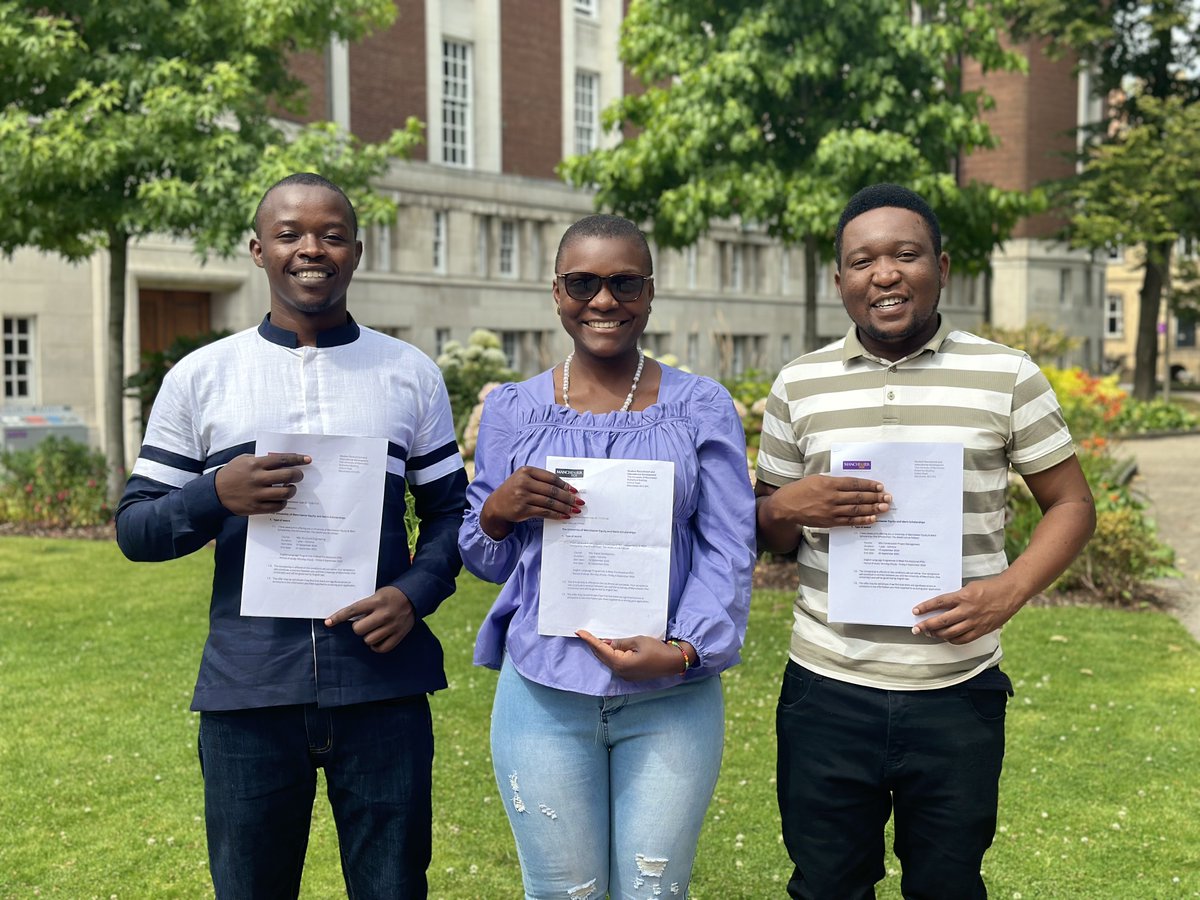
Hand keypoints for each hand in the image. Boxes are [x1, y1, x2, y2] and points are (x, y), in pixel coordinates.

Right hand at [215, 452, 310, 515]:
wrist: (215, 492)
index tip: (308, 460)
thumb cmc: (233, 473)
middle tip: (299, 476)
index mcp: (255, 464)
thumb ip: (262, 459)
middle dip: (297, 475)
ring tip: (290, 488)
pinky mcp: (255, 507)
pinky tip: (281, 500)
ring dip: (292, 490)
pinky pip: (277, 507)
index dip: (298, 459)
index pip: (282, 459)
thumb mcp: (244, 460)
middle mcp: (257, 479)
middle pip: (287, 476)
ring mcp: (256, 494)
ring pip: (284, 493)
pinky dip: (283, 503)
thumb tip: (284, 460)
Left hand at [324, 586, 414, 652]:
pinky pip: (382, 648)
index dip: (338, 617)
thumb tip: (348, 618)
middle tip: (364, 623)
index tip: (328, 622)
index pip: (352, 611)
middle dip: (358, 627)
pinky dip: (376, 646)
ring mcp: (392, 626)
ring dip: (368, 636)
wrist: (415, 595)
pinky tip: (377, 640)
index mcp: (376, 601)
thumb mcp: (377, 594)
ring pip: (369, 640)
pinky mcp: (399, 634)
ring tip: (373, 630)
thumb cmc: (392, 595)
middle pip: (359, 629)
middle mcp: (384, 614)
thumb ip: (365, 605)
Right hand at [480, 466, 583, 539]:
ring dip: (564, 507)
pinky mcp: (522, 510)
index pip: (551, 477)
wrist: (496, 506)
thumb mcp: (524, 479)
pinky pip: (544, 512)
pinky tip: (564, 516)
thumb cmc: (513, 491)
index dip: (565, 484)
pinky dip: (556, 515)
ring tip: (574, 511)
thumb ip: (541, 481)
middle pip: (552, 490)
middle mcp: (523, 482)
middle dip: (568, 497)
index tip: (575, 491)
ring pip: (549, 502)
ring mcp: (522, 496)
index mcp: (526, 471)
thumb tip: (566, 489)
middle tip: (579, 502)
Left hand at [576, 631, 694, 680]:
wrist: (673, 662)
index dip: (590, 640)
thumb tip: (606, 642)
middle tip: (584, 633)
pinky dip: (610, 654)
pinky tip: (608, 646)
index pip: (601, 649)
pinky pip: (615, 663)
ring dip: (601, 650)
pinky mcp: (630, 674)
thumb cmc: (657, 649)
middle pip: (602, 656)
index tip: (579, 632)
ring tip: (593, 638)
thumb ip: (620, 642)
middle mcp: (620, 672)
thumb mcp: (638, 641)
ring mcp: (625, 675)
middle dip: (593, 645)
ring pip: (608, 660)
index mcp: (621, 663)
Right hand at [761, 475, 890, 529]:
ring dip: (872, 509)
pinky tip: (872, 518)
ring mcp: (831, 511)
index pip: (854, 484)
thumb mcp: (817, 479)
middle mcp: (831, 497)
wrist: (786, 506)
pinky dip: (862, 519)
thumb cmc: (801, 489)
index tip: (880, 486)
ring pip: (856, 509)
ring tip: (884, 508)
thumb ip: (834, 481)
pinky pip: (849, 521)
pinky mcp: (829, 521)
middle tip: (888, 498)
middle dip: (875, 497)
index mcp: (828, 483)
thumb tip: (853, 484)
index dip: (868, 485)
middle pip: (858, 497)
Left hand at [910, 579, 1024, 643]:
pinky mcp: (982, 630)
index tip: (915, 611)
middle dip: (927, 625)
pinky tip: (947, 638)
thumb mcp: (969, 587)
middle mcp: (967, 610)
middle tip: (917, 629)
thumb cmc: (989, 588)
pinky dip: (953, 640)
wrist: (1010, 593)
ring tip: (929, 634)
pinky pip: (964, 639)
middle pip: (942, 621)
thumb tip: (941, 606)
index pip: (939, 602)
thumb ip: (956, 597)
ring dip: (937, 634)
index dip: (925, 607)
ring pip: (951, 632)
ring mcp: (975, 622)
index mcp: (963, 596)